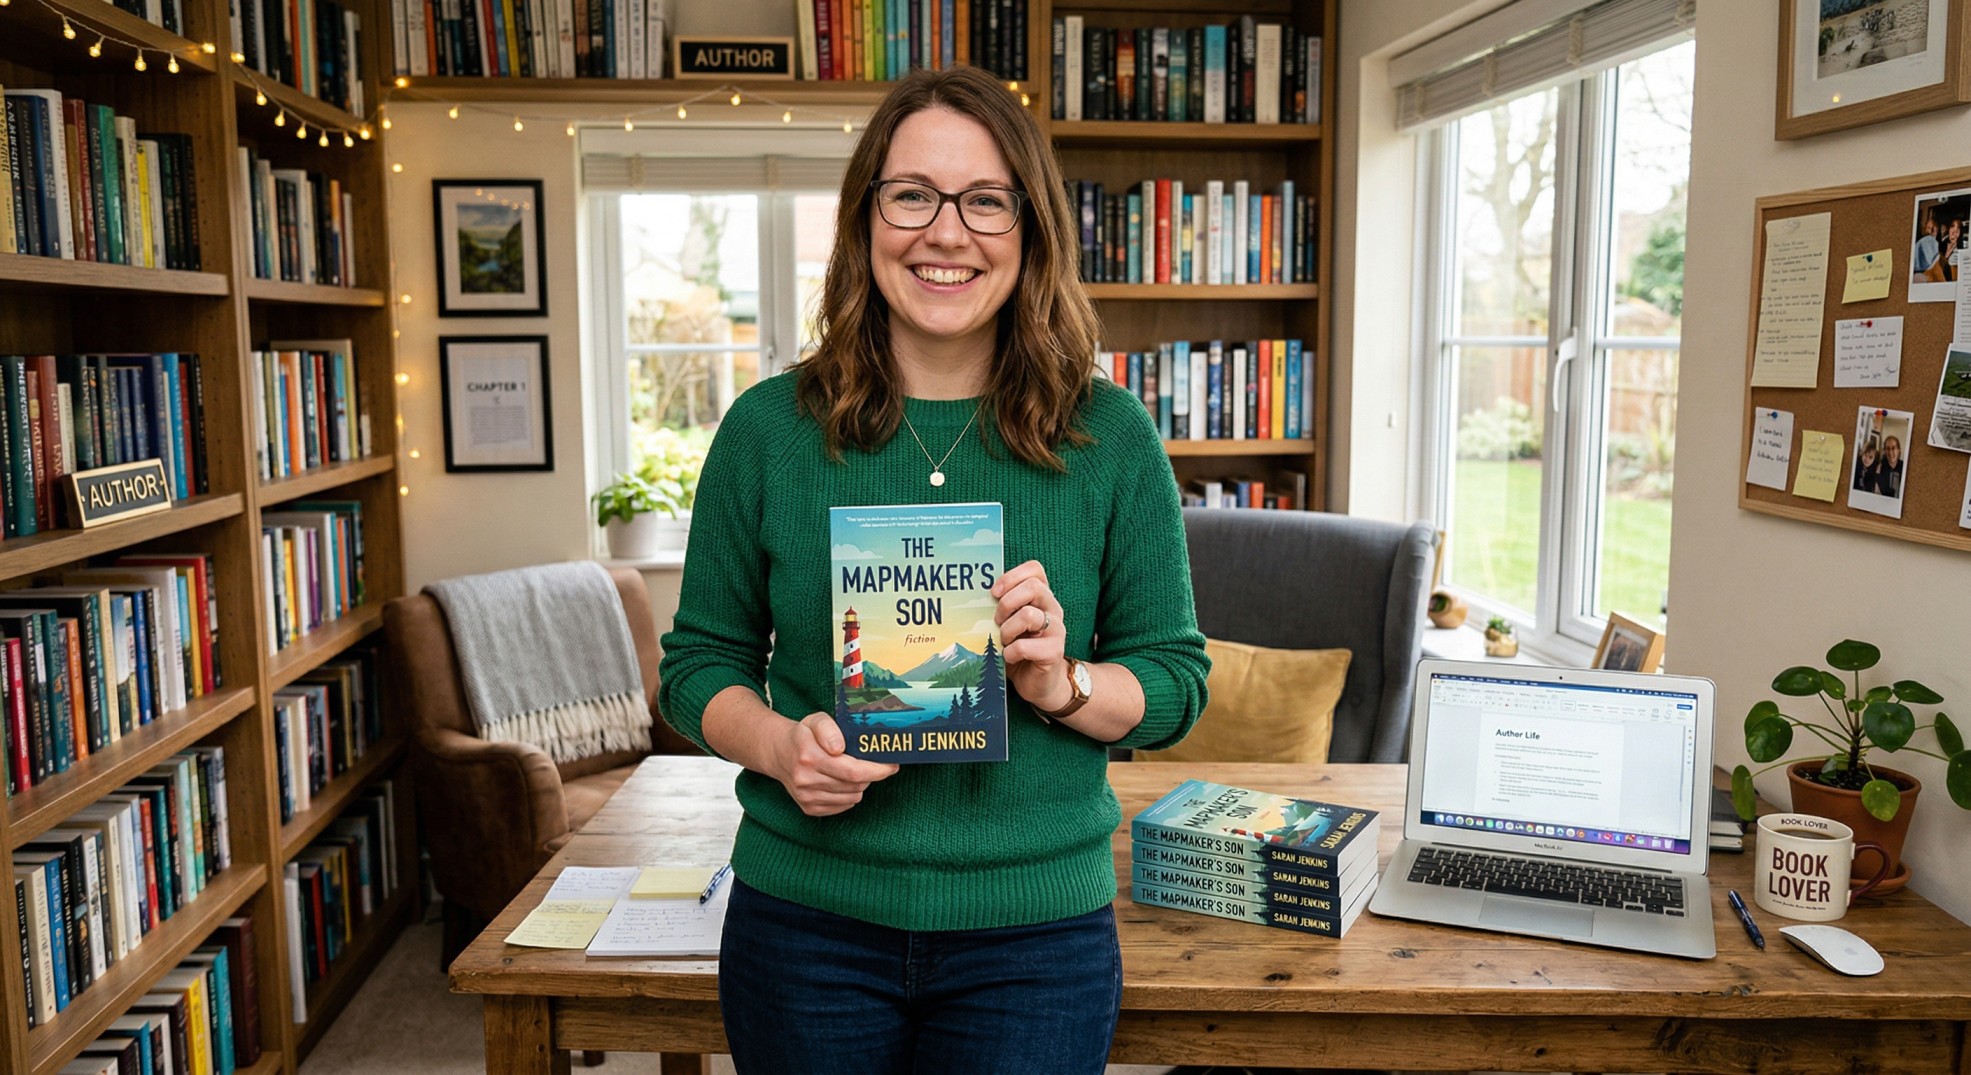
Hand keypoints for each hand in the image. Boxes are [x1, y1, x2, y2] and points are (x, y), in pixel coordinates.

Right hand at [769, 713, 898, 816]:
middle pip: (855, 785)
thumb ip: (829, 729)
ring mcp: (806, 797)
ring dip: (860, 785)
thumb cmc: (803, 735)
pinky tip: (841, 782)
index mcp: (809, 756)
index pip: (852, 771)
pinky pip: (843, 807)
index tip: (892, 765)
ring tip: (852, 770)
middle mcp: (806, 780)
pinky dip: (849, 795)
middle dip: (871, 775)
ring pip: (852, 798)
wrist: (778, 753)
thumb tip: (839, 748)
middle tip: (873, 763)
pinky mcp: (808, 808)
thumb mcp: (816, 720)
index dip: (877, 770)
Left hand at [992, 559, 1072, 713]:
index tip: (995, 592)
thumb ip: (1001, 608)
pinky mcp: (1054, 651)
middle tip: (997, 620)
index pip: (1035, 570)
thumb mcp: (1009, 624)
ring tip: (1004, 641)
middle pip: (1033, 587)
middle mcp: (1053, 609)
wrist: (1040, 683)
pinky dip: (1010, 652)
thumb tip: (974, 597)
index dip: (1011, 576)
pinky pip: (1025, 646)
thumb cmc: (1020, 650)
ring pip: (1028, 615)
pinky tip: (1010, 657)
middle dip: (1007, 603)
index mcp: (1042, 597)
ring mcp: (1056, 630)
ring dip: (1007, 630)